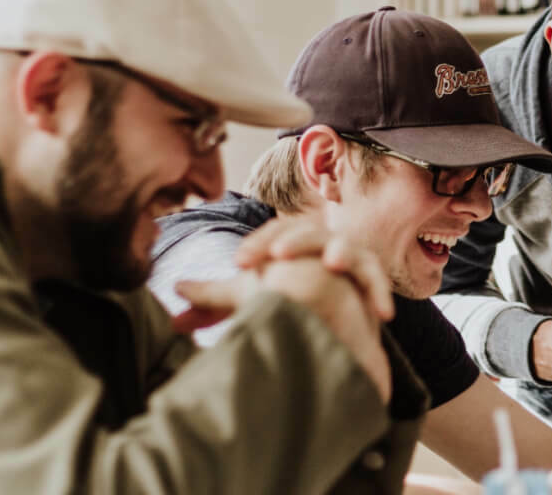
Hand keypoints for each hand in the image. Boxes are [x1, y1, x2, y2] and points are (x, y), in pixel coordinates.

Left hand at [175, 216, 394, 401]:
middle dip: (294, 241)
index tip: (239, 265)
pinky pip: (376, 282)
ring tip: (331, 262)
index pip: (274, 231)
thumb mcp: (248, 299)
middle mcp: (321, 243)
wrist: (330, 320)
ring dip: (342, 253)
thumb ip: (213, 299)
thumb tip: (173, 296)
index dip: (258, 244)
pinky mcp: (370, 282)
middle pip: (309, 232)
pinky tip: (378, 312)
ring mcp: (349, 259)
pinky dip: (378, 292)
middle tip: (276, 256)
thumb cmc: (287, 300)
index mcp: (290, 241)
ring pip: (347, 248)